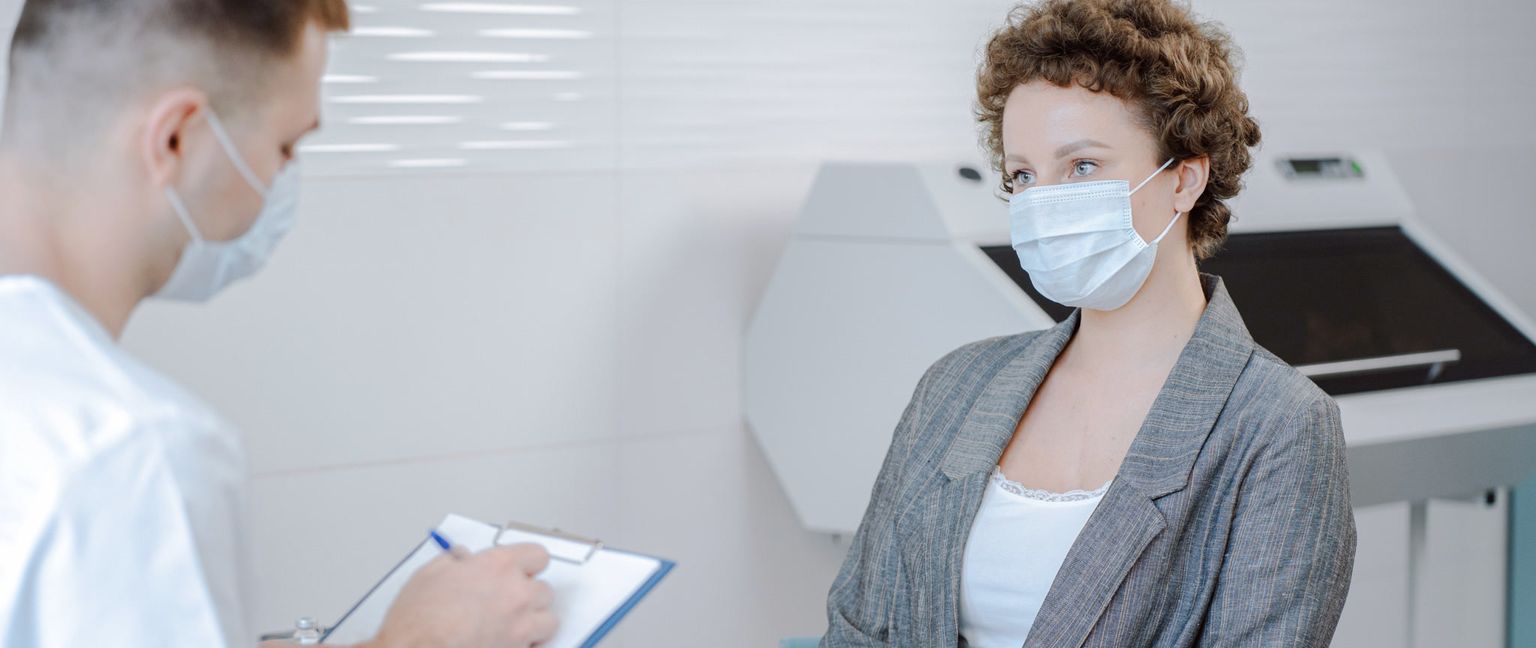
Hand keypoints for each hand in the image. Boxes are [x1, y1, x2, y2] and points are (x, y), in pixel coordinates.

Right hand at [365, 543, 557, 647]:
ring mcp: (520, 625)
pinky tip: (507, 642)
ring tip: (513, 625)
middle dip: (528, 594)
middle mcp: (516, 593)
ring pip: (548, 619)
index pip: (537, 555)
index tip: (522, 569)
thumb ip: (453, 560)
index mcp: (498, 566)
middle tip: (508, 600)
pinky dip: (525, 645)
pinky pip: (536, 646)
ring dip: (534, 621)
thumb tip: (461, 558)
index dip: (528, 563)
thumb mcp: (428, 574)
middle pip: (545, 589)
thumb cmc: (417, 622)